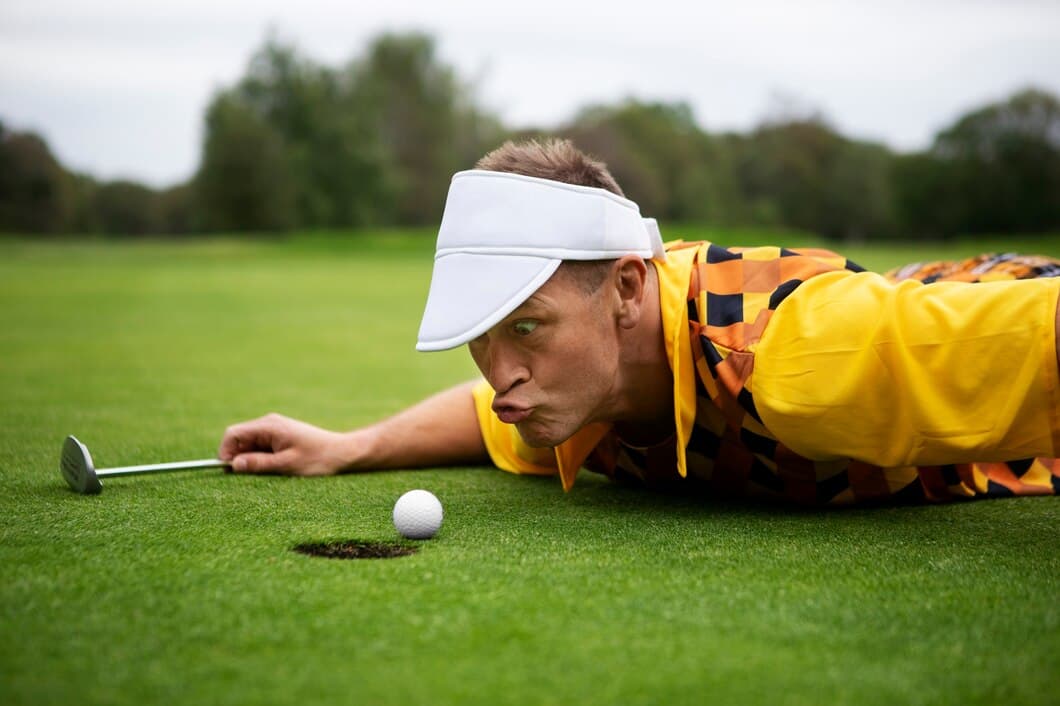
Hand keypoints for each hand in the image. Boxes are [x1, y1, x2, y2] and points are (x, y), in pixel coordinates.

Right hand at [218, 413, 353, 475]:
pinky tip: (276, 468)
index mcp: (269, 426)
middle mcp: (269, 424)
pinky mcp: (280, 437)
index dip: (226, 453)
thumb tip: (233, 465)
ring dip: (252, 460)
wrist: (343, 453)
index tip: (231, 472)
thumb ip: (258, 464)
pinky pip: (261, 448)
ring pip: (249, 446)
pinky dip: (262, 459)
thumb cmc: (318, 459)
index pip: (233, 434)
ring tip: (272, 471)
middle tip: (254, 476)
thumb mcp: (286, 465)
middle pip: (239, 440)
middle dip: (239, 458)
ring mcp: (275, 430)